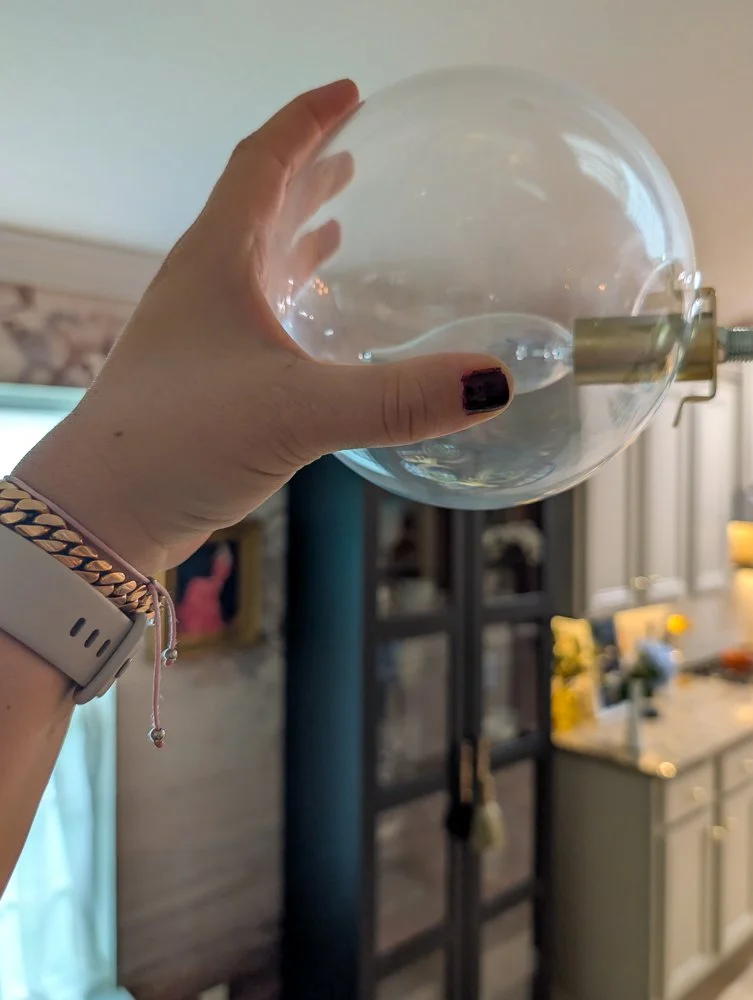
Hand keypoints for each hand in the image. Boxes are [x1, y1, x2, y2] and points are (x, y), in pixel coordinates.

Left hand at [16, 80, 511, 574]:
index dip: (306, 122)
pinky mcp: (203, 377)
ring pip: (254, 264)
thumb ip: (396, 398)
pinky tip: (312, 320)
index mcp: (215, 262)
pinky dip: (288, 302)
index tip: (350, 94)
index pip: (261, 163)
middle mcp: (202, 287)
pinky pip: (254, 317)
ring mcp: (198, 333)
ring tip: (340, 224)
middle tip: (356, 154)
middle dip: (307, 174)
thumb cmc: (182, 441)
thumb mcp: (297, 411)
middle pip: (257, 207)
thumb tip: (491, 382)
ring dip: (296, 236)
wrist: (105, 513)